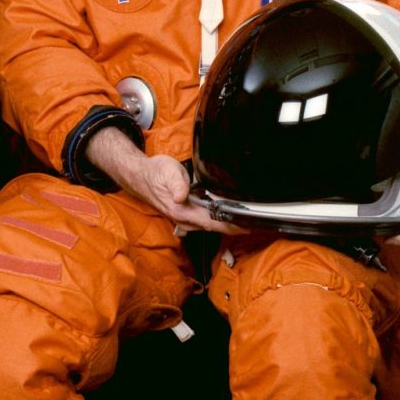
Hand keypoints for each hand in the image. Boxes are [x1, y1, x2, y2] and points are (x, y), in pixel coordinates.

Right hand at [85, 126, 236, 233]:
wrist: (139, 177)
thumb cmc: (155, 173)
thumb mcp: (167, 171)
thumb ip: (176, 184)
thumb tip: (181, 196)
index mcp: (183, 211)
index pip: (214, 223)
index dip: (233, 226)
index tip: (251, 226)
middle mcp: (186, 220)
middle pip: (217, 228)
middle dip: (237, 226)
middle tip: (259, 222)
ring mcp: (186, 220)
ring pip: (213, 226)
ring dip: (230, 224)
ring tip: (250, 221)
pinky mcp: (186, 216)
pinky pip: (208, 222)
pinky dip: (221, 220)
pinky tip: (231, 215)